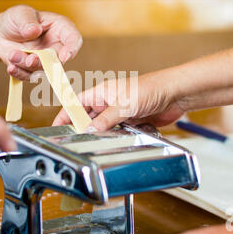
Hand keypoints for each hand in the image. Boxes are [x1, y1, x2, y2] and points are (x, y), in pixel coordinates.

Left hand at [0, 5, 82, 80]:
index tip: (64, 57)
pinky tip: (11, 67)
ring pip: (42, 70)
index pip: (73, 39)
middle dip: (43, 62)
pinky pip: (30, 77)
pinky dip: (20, 73)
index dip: (71, 49)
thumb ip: (27, 21)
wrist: (1, 33)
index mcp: (60, 29)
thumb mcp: (20, 13)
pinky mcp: (34, 70)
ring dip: (25, 66)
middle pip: (57, 60)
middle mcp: (56, 47)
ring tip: (12, 55)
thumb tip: (34, 30)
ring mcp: (46, 60)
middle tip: (29, 60)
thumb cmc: (16, 19)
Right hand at [53, 71, 185, 131]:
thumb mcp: (123, 105)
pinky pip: (118, 133)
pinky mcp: (132, 122)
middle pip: (88, 118)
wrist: (175, 94)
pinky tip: (115, 143)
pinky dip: (116, 138)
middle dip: (83, 129)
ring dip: (101, 135)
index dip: (66, 116)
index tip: (57, 128)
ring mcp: (120, 113)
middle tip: (76, 142)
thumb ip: (105, 119)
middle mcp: (108, 102)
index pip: (77, 104)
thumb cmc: (150, 89)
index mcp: (101, 93)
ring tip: (96, 144)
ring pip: (103, 127)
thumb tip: (88, 130)